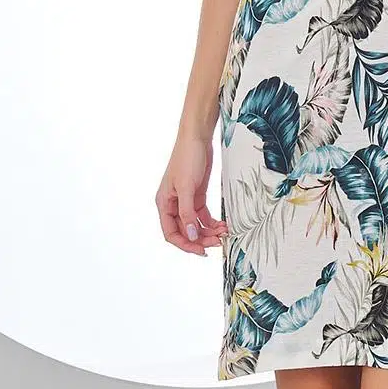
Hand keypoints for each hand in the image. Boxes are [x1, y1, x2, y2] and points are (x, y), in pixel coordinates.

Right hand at [156, 132, 228, 255]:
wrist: (197, 138)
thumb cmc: (187, 158)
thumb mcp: (187, 187)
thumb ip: (187, 213)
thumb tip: (190, 235)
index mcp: (164, 204)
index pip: (171, 233)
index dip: (185, 244)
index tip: (201, 250)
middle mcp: (173, 205)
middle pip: (185, 231)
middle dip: (200, 239)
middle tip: (217, 242)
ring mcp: (185, 201)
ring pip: (195, 225)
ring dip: (208, 232)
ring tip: (223, 233)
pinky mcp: (197, 196)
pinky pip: (203, 216)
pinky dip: (212, 223)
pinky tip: (223, 225)